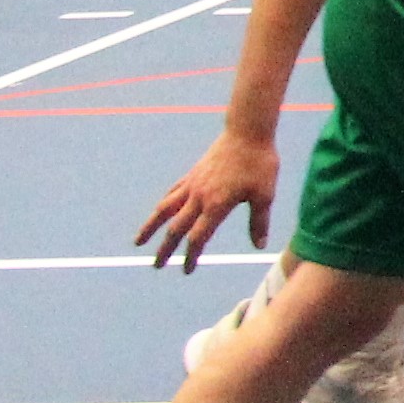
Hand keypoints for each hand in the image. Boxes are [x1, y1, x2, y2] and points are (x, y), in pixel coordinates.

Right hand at [138, 128, 282, 272]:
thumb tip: (258, 246)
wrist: (247, 132)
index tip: (186, 270)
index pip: (198, 237)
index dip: (191, 256)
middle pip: (176, 228)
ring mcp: (192, 184)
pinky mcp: (192, 174)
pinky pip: (172, 193)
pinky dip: (163, 205)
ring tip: (139, 241)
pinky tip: (159, 212)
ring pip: (165, 209)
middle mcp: (199, 197)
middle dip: (165, 249)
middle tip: (157, 266)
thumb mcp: (265, 194)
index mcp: (216, 205)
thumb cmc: (259, 163)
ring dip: (151, 227)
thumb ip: (259, 221)